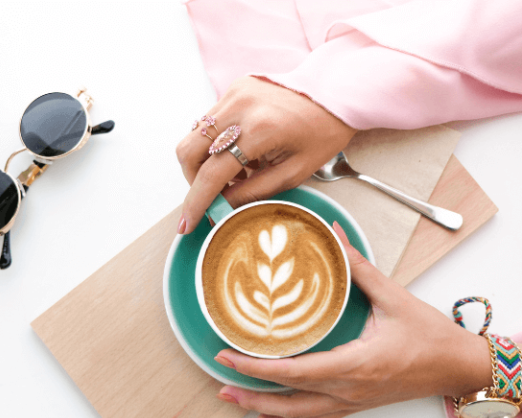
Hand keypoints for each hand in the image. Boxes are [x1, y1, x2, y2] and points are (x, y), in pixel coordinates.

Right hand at [175, 76, 355, 233]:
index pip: (212, 173)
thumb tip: (221, 208)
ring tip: (237, 174)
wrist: (334, 93)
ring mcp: (234, 94)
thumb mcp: (293, 173)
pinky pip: (210, 122)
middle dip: (194, 180)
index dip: (197, 202)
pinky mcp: (234, 88)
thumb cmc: (321, 133)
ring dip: (206, 162)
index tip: (187, 224)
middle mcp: (239, 107)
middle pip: (189, 150)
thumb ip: (253, 192)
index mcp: (259, 130)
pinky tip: (242, 154)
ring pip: (195, 135)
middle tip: (213, 195)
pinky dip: (217, 144)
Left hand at [213, 222, 491, 417]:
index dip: (256, 367)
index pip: (294, 371)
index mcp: (355, 364)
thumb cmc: (432, 336)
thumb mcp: (395, 298)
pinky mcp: (356, 405)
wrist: (458, 368)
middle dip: (249, 389)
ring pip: (298, 416)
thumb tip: (334, 235)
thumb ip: (359, 267)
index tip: (227, 356)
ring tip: (232, 399)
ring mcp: (352, 402)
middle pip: (288, 399)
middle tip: (218, 377)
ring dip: (262, 410)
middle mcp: (349, 390)